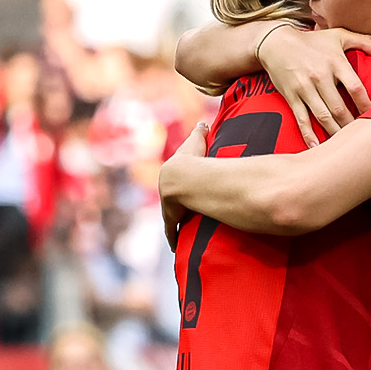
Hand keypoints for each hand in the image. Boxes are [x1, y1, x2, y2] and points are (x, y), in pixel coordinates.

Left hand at [160, 123, 208, 248]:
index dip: (177, 185)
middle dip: (174, 206)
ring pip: (171, 218)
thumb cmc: (194, 157)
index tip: (179, 190)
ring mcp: (168, 206)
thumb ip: (200, 131)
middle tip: (180, 212)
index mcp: (171, 174)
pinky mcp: (171, 218)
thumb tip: (203, 122)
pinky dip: (173, 239)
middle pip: (171, 201)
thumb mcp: (197, 141)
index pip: (174, 181)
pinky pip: (172, 232)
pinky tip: (175, 248)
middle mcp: (166, 190)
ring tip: (180, 234)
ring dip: (174, 224)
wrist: (183, 175)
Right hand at [256, 26, 370, 146]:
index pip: (356, 87)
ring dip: (335, 132)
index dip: (367, 105)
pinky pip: (301, 118)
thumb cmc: (311, 41)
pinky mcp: (292, 97)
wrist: (276, 42)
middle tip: (362, 137)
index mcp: (335, 63)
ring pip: (323, 116)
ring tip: (345, 145)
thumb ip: (365, 42)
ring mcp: (305, 88)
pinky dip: (308, 134)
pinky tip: (316, 146)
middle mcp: (320, 77)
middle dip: (352, 124)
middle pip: (340, 107)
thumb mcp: (338, 36)